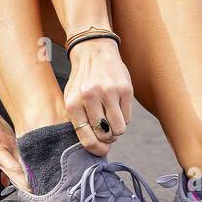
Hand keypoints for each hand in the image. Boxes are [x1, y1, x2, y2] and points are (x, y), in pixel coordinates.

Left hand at [64, 39, 133, 156]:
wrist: (93, 50)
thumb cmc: (82, 80)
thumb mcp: (72, 99)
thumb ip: (81, 122)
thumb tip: (97, 148)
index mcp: (73, 104)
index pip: (86, 139)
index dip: (96, 149)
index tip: (102, 150)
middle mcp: (90, 98)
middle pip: (105, 136)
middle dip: (108, 138)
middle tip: (106, 129)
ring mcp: (108, 92)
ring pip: (119, 129)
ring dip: (117, 129)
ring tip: (112, 119)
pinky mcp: (125, 89)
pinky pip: (128, 117)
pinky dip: (124, 117)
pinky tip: (117, 106)